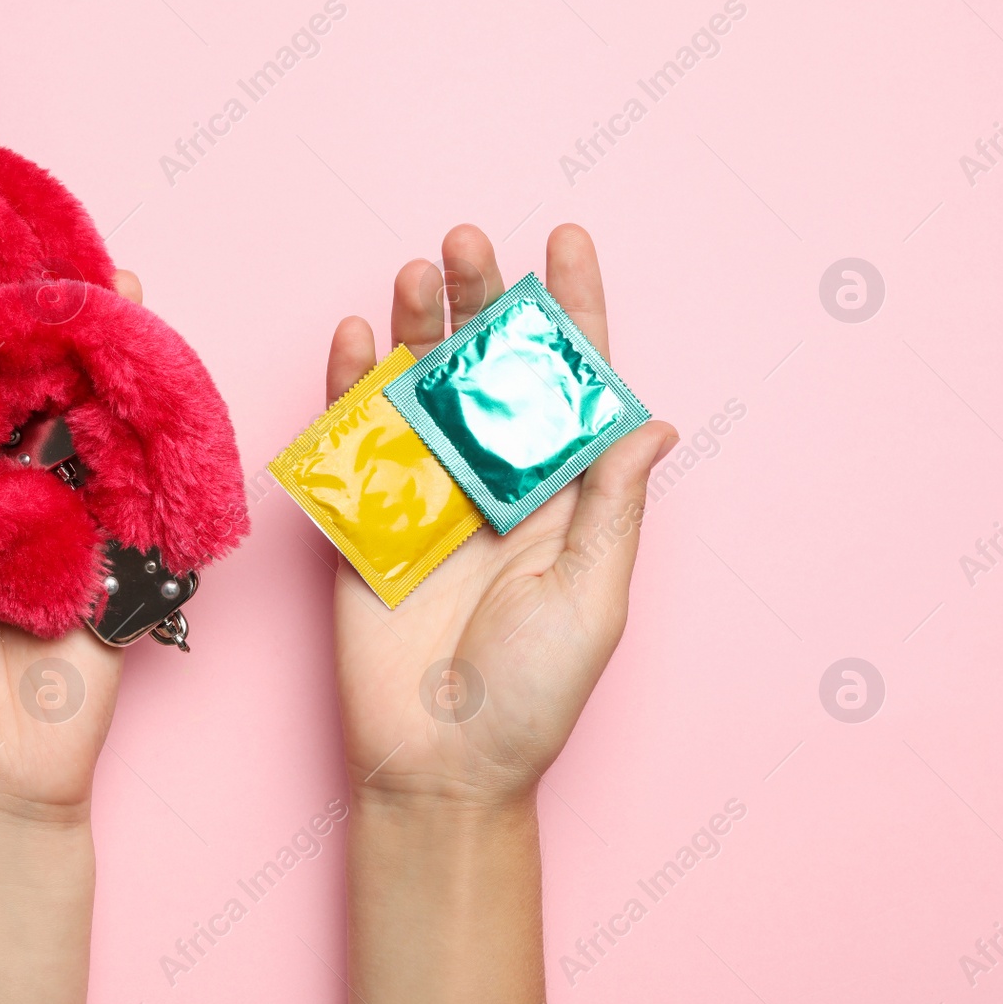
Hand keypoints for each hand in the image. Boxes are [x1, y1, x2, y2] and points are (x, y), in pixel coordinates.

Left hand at [0, 266, 147, 822]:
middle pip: (7, 390)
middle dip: (15, 317)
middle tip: (17, 236)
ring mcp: (60, 518)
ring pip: (74, 416)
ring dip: (85, 346)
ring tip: (93, 269)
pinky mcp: (115, 549)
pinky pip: (127, 473)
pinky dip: (137, 414)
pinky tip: (143, 353)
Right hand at [326, 224, 678, 808]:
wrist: (438, 763)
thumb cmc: (531, 695)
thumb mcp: (592, 598)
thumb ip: (612, 507)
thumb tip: (652, 421)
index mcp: (562, 496)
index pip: (570, 386)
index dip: (572, 312)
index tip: (567, 240)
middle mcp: (495, 481)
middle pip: (488, 370)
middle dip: (483, 300)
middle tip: (468, 241)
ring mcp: (427, 495)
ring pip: (421, 389)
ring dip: (418, 327)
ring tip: (417, 272)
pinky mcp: (366, 518)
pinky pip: (355, 438)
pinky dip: (350, 386)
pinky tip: (356, 338)